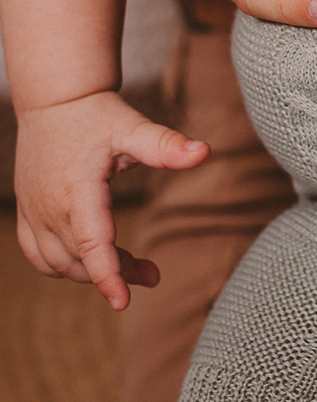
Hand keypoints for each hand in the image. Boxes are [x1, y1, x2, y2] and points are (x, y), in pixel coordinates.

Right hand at [14, 91, 208, 309]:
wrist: (55, 99)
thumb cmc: (97, 114)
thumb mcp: (133, 126)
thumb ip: (165, 145)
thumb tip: (205, 151)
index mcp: (78, 189)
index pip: (93, 244)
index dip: (109, 275)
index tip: (123, 302)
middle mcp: (50, 206)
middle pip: (83, 259)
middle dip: (118, 273)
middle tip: (152, 273)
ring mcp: (34, 213)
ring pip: (60, 264)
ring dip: (92, 274)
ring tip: (130, 267)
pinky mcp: (26, 213)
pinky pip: (39, 256)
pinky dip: (62, 267)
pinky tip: (90, 263)